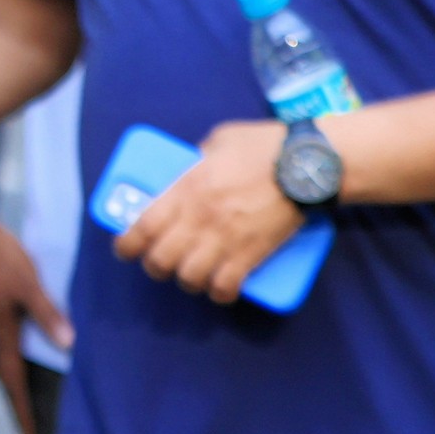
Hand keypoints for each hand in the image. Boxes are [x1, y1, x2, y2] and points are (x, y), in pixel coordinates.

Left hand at [114, 118, 302, 303]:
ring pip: (190, 278)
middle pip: (161, 260)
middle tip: (160, 261)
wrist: (308, 165)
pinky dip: (219, 292)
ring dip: (186, 280)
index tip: (125, 249)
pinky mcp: (253, 254)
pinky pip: (227, 286)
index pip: (143, 227)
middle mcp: (200, 219)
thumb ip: (197, 157)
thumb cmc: (263, 145)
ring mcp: (226, 239)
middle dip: (155, 266)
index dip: (127, 245)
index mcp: (186, 189)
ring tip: (191, 274)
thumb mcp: (218, 140)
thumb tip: (188, 168)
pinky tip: (219, 288)